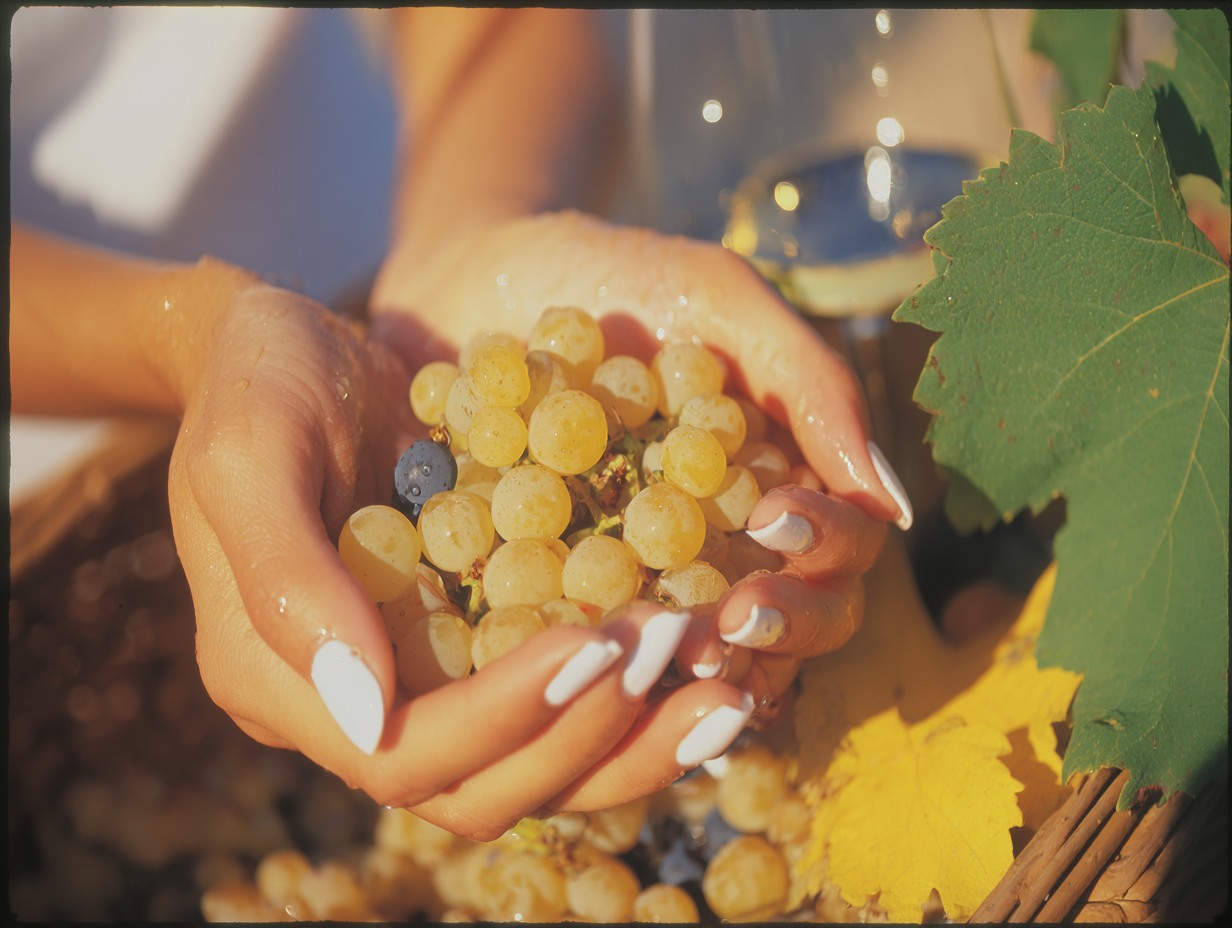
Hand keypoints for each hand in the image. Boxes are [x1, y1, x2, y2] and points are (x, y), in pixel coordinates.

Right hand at [166, 284, 751, 835]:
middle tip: (682, 661)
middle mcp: (360, 707)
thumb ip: (287, 582)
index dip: (504, 718)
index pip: (403, 754)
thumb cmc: (254, 384)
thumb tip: (367, 712)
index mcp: (284, 684)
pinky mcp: (477, 643)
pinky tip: (707, 657)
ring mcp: (425, 681)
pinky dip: (635, 696)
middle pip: (485, 788)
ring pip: (537, 765)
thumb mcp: (250, 455)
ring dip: (634, 739)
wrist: (287, 349)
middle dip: (590, 737)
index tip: (593, 644)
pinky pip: (562, 702)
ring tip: (726, 688)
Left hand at [370, 210, 907, 725]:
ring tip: (677, 653)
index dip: (827, 550)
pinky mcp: (556, 604)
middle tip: (733, 620)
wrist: (467, 280)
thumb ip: (807, 381)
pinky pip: (596, 654)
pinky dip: (606, 668)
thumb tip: (893, 506)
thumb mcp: (716, 296)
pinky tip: (590, 664)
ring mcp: (642, 584)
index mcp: (776, 482)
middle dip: (780, 628)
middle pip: (791, 622)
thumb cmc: (605, 276)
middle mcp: (721, 547)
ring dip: (708, 667)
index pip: (841, 546)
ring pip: (708, 657)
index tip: (777, 519)